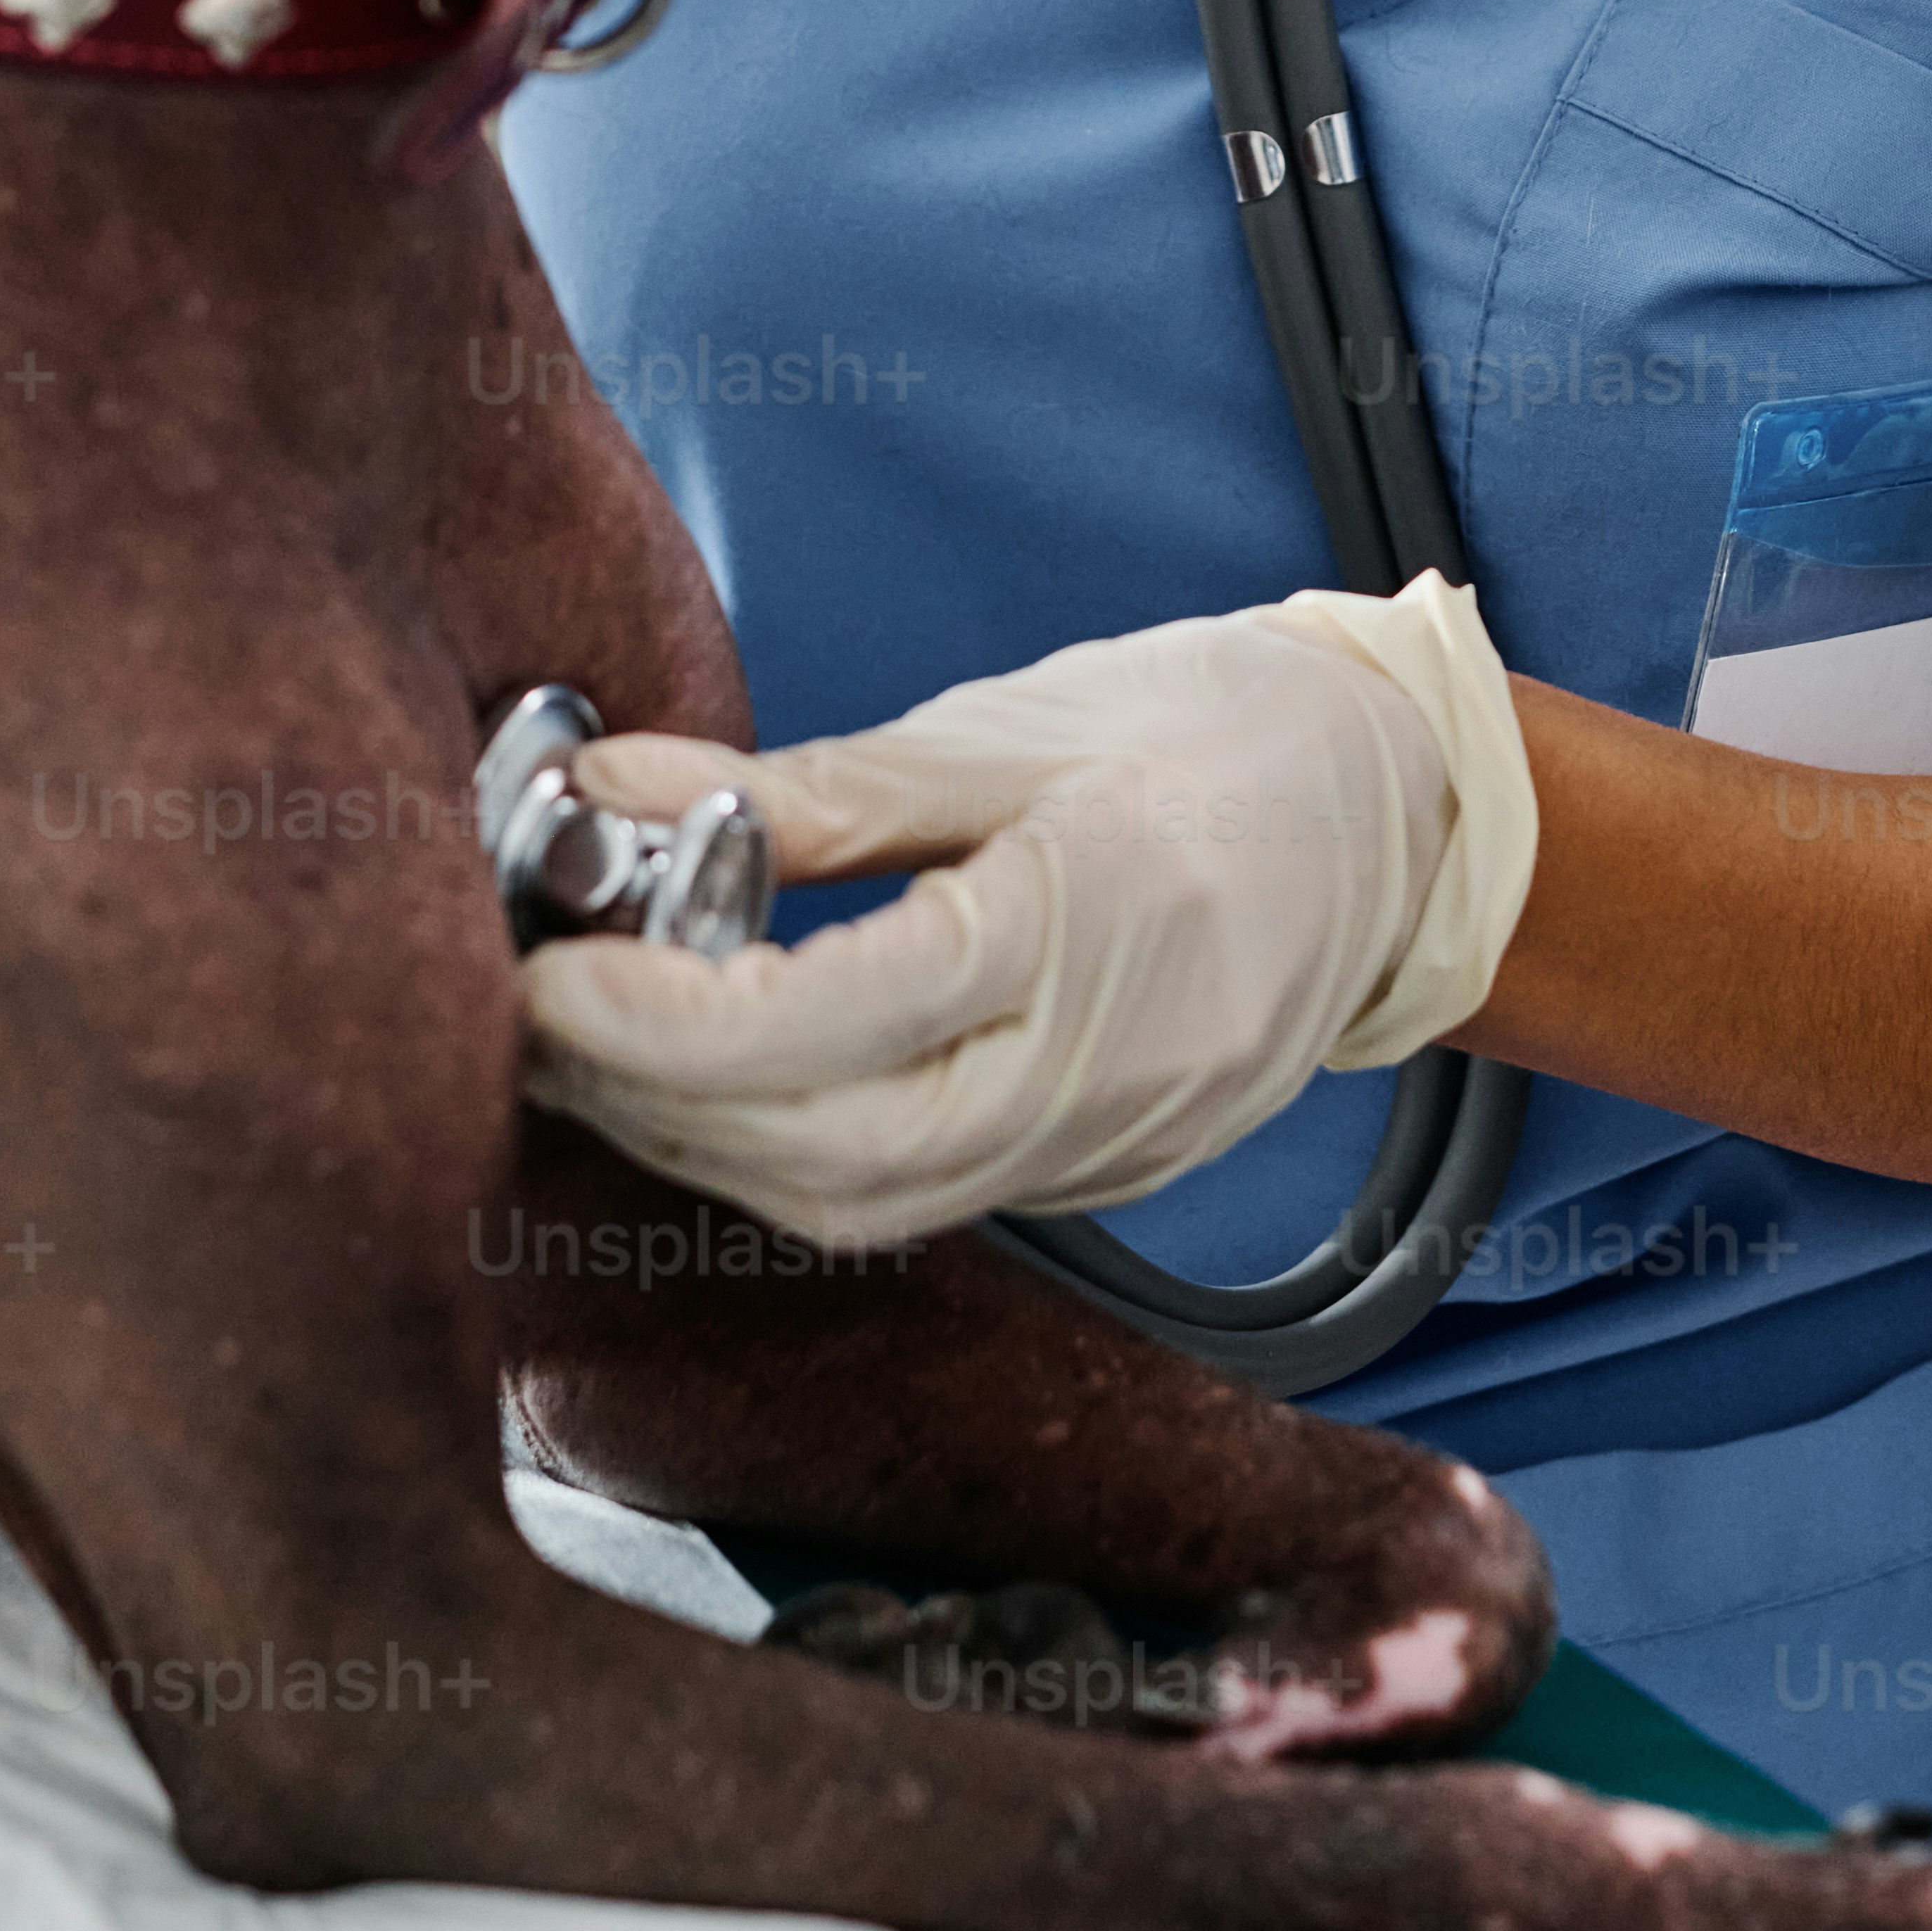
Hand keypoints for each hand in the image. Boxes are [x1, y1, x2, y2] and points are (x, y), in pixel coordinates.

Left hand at [518, 572, 1537, 1250]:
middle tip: (531, 1018)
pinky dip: (791, 1155)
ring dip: (707, 1144)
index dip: (668, 1018)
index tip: (547, 970)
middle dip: (656, 1104)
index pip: (838, 1023)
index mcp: (1089, 924)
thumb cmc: (1213, 731)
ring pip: (863, 1205)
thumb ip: (804, 789)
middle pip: (832, 1160)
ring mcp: (1108, 1142)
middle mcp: (1102, 1069)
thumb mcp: (1008, 725)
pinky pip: (915, 1199)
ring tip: (599, 1048)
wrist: (1400, 812)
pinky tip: (721, 1080)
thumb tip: (612, 793)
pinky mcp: (1097, 1171)